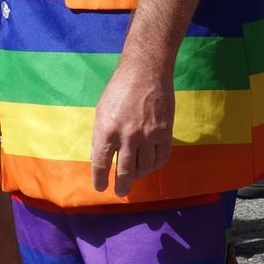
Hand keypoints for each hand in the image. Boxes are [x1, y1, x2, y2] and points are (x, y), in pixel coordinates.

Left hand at [90, 61, 174, 196]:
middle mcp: (127, 137)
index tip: (101, 187)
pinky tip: (150, 165)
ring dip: (138, 176)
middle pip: (124, 172)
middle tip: (120, 191)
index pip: (100, 164)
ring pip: (144, 168)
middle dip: (121, 186)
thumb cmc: (119, 90)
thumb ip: (100, 136)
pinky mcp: (164, 132)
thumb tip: (98, 158)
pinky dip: (155, 166)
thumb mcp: (101, 111)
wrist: (146, 72)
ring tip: (135, 177)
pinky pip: (161, 158)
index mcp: (106, 130)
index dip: (99, 179)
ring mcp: (148, 136)